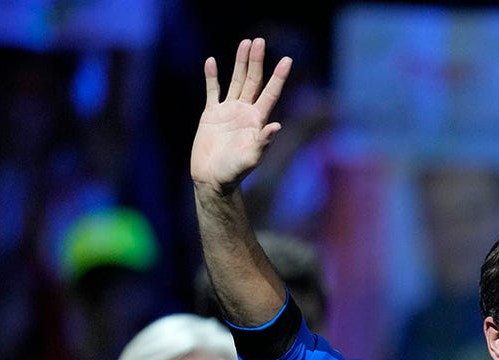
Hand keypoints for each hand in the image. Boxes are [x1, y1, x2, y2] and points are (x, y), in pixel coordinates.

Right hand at [191, 37, 291, 193]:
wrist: (212, 179)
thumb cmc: (234, 172)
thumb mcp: (251, 158)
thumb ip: (263, 142)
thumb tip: (276, 125)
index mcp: (257, 120)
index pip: (270, 93)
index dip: (278, 77)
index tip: (287, 60)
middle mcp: (245, 112)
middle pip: (253, 81)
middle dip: (257, 61)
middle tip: (260, 41)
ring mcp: (228, 111)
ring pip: (236, 81)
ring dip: (240, 63)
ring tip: (245, 43)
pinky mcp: (211, 115)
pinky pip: (212, 91)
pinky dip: (212, 77)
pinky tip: (212, 62)